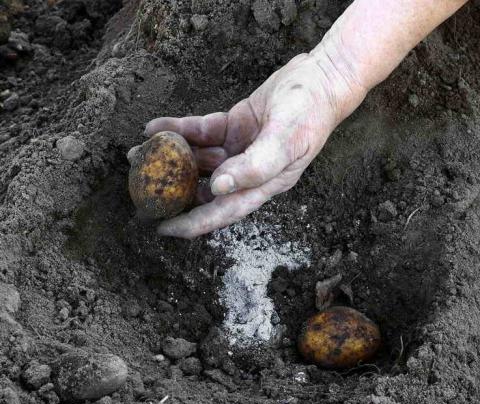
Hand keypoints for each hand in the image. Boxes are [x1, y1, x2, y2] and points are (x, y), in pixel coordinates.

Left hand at [145, 52, 366, 237]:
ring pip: (198, 159)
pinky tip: (156, 127)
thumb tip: (218, 188)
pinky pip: (202, 132)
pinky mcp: (234, 126)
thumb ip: (254, 166)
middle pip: (204, 188)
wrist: (321, 79)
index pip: (222, 211)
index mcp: (262, 185)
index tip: (163, 228)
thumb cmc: (309, 115)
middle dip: (172, 188)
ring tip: (138, 153)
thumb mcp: (285, 142)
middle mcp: (248, 172)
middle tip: (140, 187)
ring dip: (170, 157)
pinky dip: (180, 130)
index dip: (193, 223)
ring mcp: (239, 149)